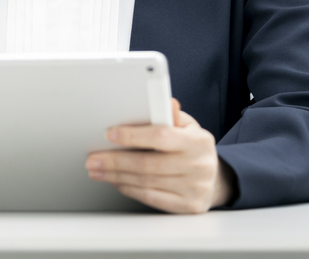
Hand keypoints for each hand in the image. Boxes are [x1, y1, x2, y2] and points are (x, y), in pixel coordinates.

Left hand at [85, 98, 236, 213]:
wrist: (215, 179)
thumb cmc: (193, 148)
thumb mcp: (187, 126)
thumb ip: (170, 115)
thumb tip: (164, 102)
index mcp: (197, 141)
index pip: (161, 136)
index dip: (133, 135)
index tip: (110, 134)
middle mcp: (198, 165)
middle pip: (148, 164)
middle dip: (115, 161)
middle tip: (93, 158)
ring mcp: (194, 188)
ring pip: (146, 182)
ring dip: (116, 176)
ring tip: (98, 169)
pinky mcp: (187, 206)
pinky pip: (151, 198)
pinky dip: (129, 189)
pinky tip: (116, 181)